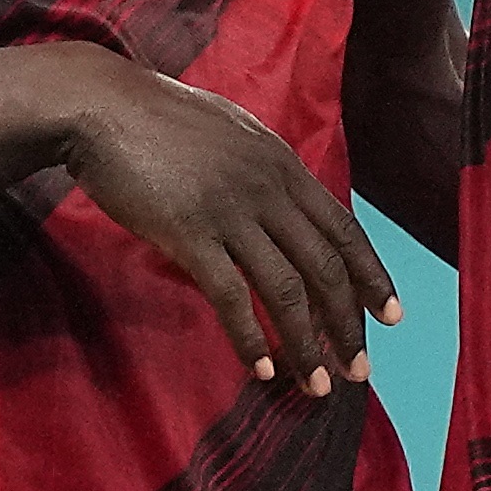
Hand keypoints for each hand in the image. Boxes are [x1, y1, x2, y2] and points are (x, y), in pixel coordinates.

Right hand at [40, 44, 394, 393]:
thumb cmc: (157, 120)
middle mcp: (267, 188)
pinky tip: (260, 368)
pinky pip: (231, 295)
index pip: (344, 228)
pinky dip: (250, 337)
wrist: (100, 105)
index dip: (371, 276)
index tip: (390, 317)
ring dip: (306, 344)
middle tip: (359, 370)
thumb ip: (261, 171)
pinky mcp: (188, 232)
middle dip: (347, 325)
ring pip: (285, 288)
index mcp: (282, 165)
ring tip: (316, 385)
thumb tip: (281, 207)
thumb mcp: (231, 135)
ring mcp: (230, 210)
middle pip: (324, 266)